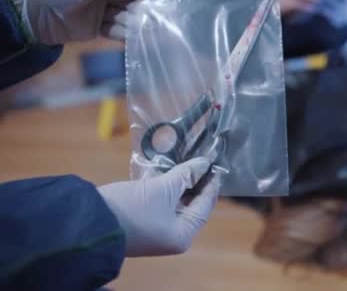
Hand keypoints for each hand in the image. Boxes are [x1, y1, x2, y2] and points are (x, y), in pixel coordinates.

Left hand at [8, 0, 149, 44]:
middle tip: (163, 18)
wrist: (32, 15)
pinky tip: (140, 39)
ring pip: (129, 18)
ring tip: (155, 31)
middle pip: (135, 2)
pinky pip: (119, 33)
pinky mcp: (100, 30)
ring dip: (139, 24)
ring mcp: (105, 12)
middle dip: (147, 9)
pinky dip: (129, 36)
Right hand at [98, 157, 219, 256]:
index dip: (211, 182)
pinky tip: (164, 165)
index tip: (214, 162)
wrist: (87, 221)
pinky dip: (162, 184)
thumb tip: (205, 163)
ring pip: (174, 199)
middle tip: (199, 156)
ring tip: (184, 156)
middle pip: (190, 203)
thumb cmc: (132, 209)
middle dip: (193, 179)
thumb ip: (185, 175)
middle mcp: (172, 235)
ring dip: (177, 179)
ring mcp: (155, 228)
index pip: (205, 205)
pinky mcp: (141, 219)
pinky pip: (159, 199)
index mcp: (183, 234)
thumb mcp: (162, 189)